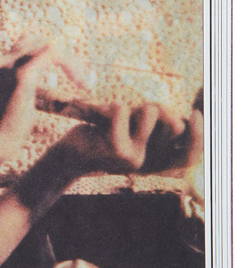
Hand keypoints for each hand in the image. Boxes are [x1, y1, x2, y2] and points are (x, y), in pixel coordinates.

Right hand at [0, 38, 88, 141]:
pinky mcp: (23, 77)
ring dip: (70, 60)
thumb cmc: (4, 126)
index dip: (52, 55)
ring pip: (48, 45)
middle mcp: (4, 60)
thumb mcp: (15, 99)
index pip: (29, 44)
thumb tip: (41, 80)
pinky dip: (70, 65)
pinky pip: (52, 55)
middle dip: (64, 56)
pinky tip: (81, 82)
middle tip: (81, 79)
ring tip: (82, 81)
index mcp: (1, 65)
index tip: (69, 76)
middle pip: (40, 41)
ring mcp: (11, 66)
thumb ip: (25, 86)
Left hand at [60, 102, 186, 172]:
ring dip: (135, 105)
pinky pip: (124, 112)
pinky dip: (114, 105)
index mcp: (153, 161)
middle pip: (171, 122)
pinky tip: (103, 113)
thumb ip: (150, 127)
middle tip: (134, 109)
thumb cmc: (99, 138)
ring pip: (151, 113)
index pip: (189, 154)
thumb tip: (172, 114)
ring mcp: (135, 157)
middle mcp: (148, 162)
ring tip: (117, 114)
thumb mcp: (128, 133)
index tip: (196, 113)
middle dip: (156, 107)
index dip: (199, 135)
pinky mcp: (118, 148)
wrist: (68, 156)